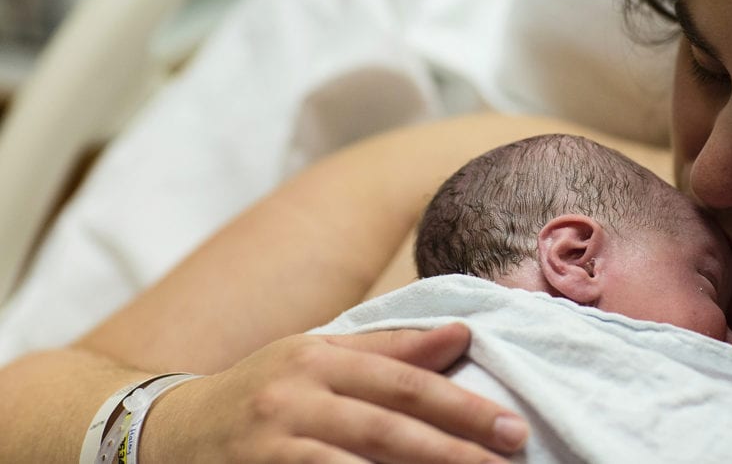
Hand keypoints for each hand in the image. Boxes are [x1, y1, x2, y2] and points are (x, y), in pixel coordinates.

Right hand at [141, 324, 527, 462]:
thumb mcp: (318, 357)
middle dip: (454, 449)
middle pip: (388, 428)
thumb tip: (462, 334)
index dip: (460, 405)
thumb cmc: (261, 390)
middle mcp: (295, 396)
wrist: (167, 430)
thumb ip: (390, 350)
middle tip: (508, 458)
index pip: (403, 381)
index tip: (510, 427)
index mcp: (318, 357)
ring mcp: (272, 444)